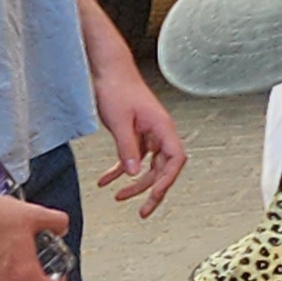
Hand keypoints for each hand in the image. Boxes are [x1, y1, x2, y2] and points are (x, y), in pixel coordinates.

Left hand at [88, 49, 187, 216]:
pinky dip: (121, 169)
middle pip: (163, 167)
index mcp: (162, 127)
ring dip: (135, 182)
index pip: (175, 160)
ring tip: (119, 197)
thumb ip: (128, 149)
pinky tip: (106, 179)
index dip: (168, 180)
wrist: (107, 70)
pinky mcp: (136, 132)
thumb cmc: (117, 88)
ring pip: (148, 165)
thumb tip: (135, 174)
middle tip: (141, 209)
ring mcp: (148, 132)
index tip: (155, 196)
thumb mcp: (119, 122)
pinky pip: (134, 156)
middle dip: (151, 189)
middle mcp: (159, 131)